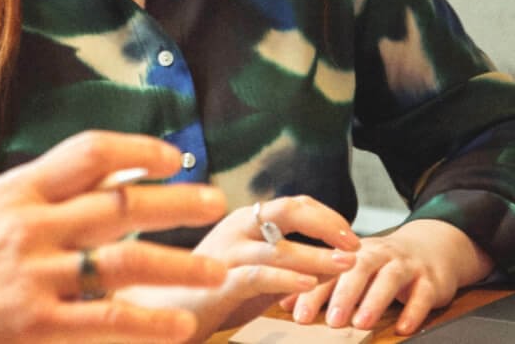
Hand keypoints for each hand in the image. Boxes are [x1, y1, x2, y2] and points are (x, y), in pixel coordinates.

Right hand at [0, 131, 228, 342]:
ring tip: (215, 269)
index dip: (136, 149)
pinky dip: (149, 322)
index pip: (88, 152)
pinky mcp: (37, 324)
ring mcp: (35, 276)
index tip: (172, 157)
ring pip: (125, 261)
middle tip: (217, 201)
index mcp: (18, 190)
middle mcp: (31, 226)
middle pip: (120, 203)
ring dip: (178, 264)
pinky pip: (107, 319)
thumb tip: (108, 173)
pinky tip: (180, 326)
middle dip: (176, 201)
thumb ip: (43, 193)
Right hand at [116, 194, 360, 340]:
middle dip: (327, 223)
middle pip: (288, 209)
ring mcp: (226, 252)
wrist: (160, 311)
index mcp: (243, 220)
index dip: (327, 215)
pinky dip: (287, 276)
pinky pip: (259, 274)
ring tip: (347, 264)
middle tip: (355, 243)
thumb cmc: (206, 290)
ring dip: (318, 254)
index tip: (352, 236)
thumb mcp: (252, 271)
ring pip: (279, 244)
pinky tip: (309, 284)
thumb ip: (281, 261)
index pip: (294, 203)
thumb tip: (328, 261)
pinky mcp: (219, 280)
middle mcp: (235, 227)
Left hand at [282, 218, 493, 335]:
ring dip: (374, 301)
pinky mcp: (430, 279)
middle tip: (330, 322)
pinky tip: (403, 328)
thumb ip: (321, 285)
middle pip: (357, 269)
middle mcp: (377, 254)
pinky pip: (423, 294)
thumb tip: (284, 302)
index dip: (312, 291)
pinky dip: (413, 310)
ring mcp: (405, 265)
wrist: (431, 247)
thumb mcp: (351, 270)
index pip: (327, 270)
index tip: (297, 314)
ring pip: (389, 278)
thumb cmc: (380, 264)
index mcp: (351, 252)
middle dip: (342, 295)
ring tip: (360, 324)